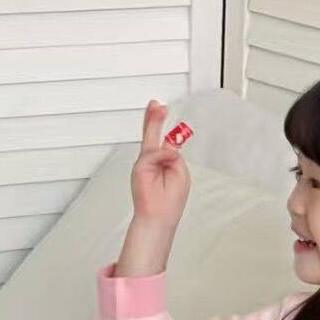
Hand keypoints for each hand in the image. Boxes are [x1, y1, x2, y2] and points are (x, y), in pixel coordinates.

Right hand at [130, 99, 190, 231]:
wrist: (158, 217)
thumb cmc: (170, 200)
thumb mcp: (179, 171)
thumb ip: (172, 155)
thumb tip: (169, 144)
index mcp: (166, 162)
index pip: (163, 140)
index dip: (162, 125)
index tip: (161, 109)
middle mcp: (153, 161)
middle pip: (152, 135)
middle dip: (153, 117)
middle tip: (155, 102)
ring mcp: (145, 164)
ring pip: (150, 140)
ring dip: (154, 122)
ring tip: (158, 107)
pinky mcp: (140, 168)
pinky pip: (152, 154)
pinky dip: (162, 154)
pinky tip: (170, 154)